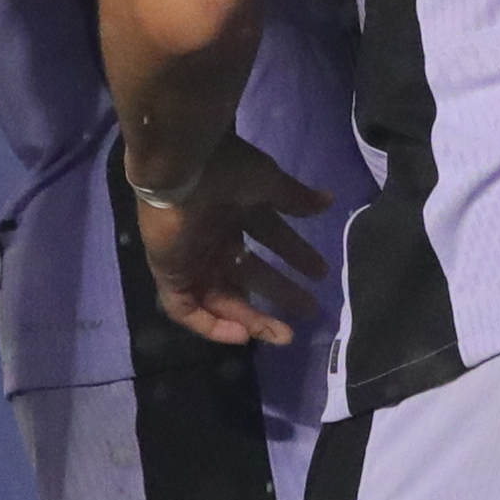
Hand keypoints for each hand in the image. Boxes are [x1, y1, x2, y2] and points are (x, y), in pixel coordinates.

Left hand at [126, 135, 331, 346]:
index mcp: (235, 212)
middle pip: (250, 273)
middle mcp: (214, 236)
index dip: (295, 256)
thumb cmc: (225, 169)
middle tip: (311, 309)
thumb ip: (295, 197)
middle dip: (281, 292)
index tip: (320, 273)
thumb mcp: (267, 181)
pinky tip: (242, 335)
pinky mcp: (170, 273)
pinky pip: (187, 308)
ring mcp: (192, 257)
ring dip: (251, 317)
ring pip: (222, 296)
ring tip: (281, 334)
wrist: (181, 164)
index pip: (269, 239)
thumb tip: (329, 201)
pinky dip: (212, 325)